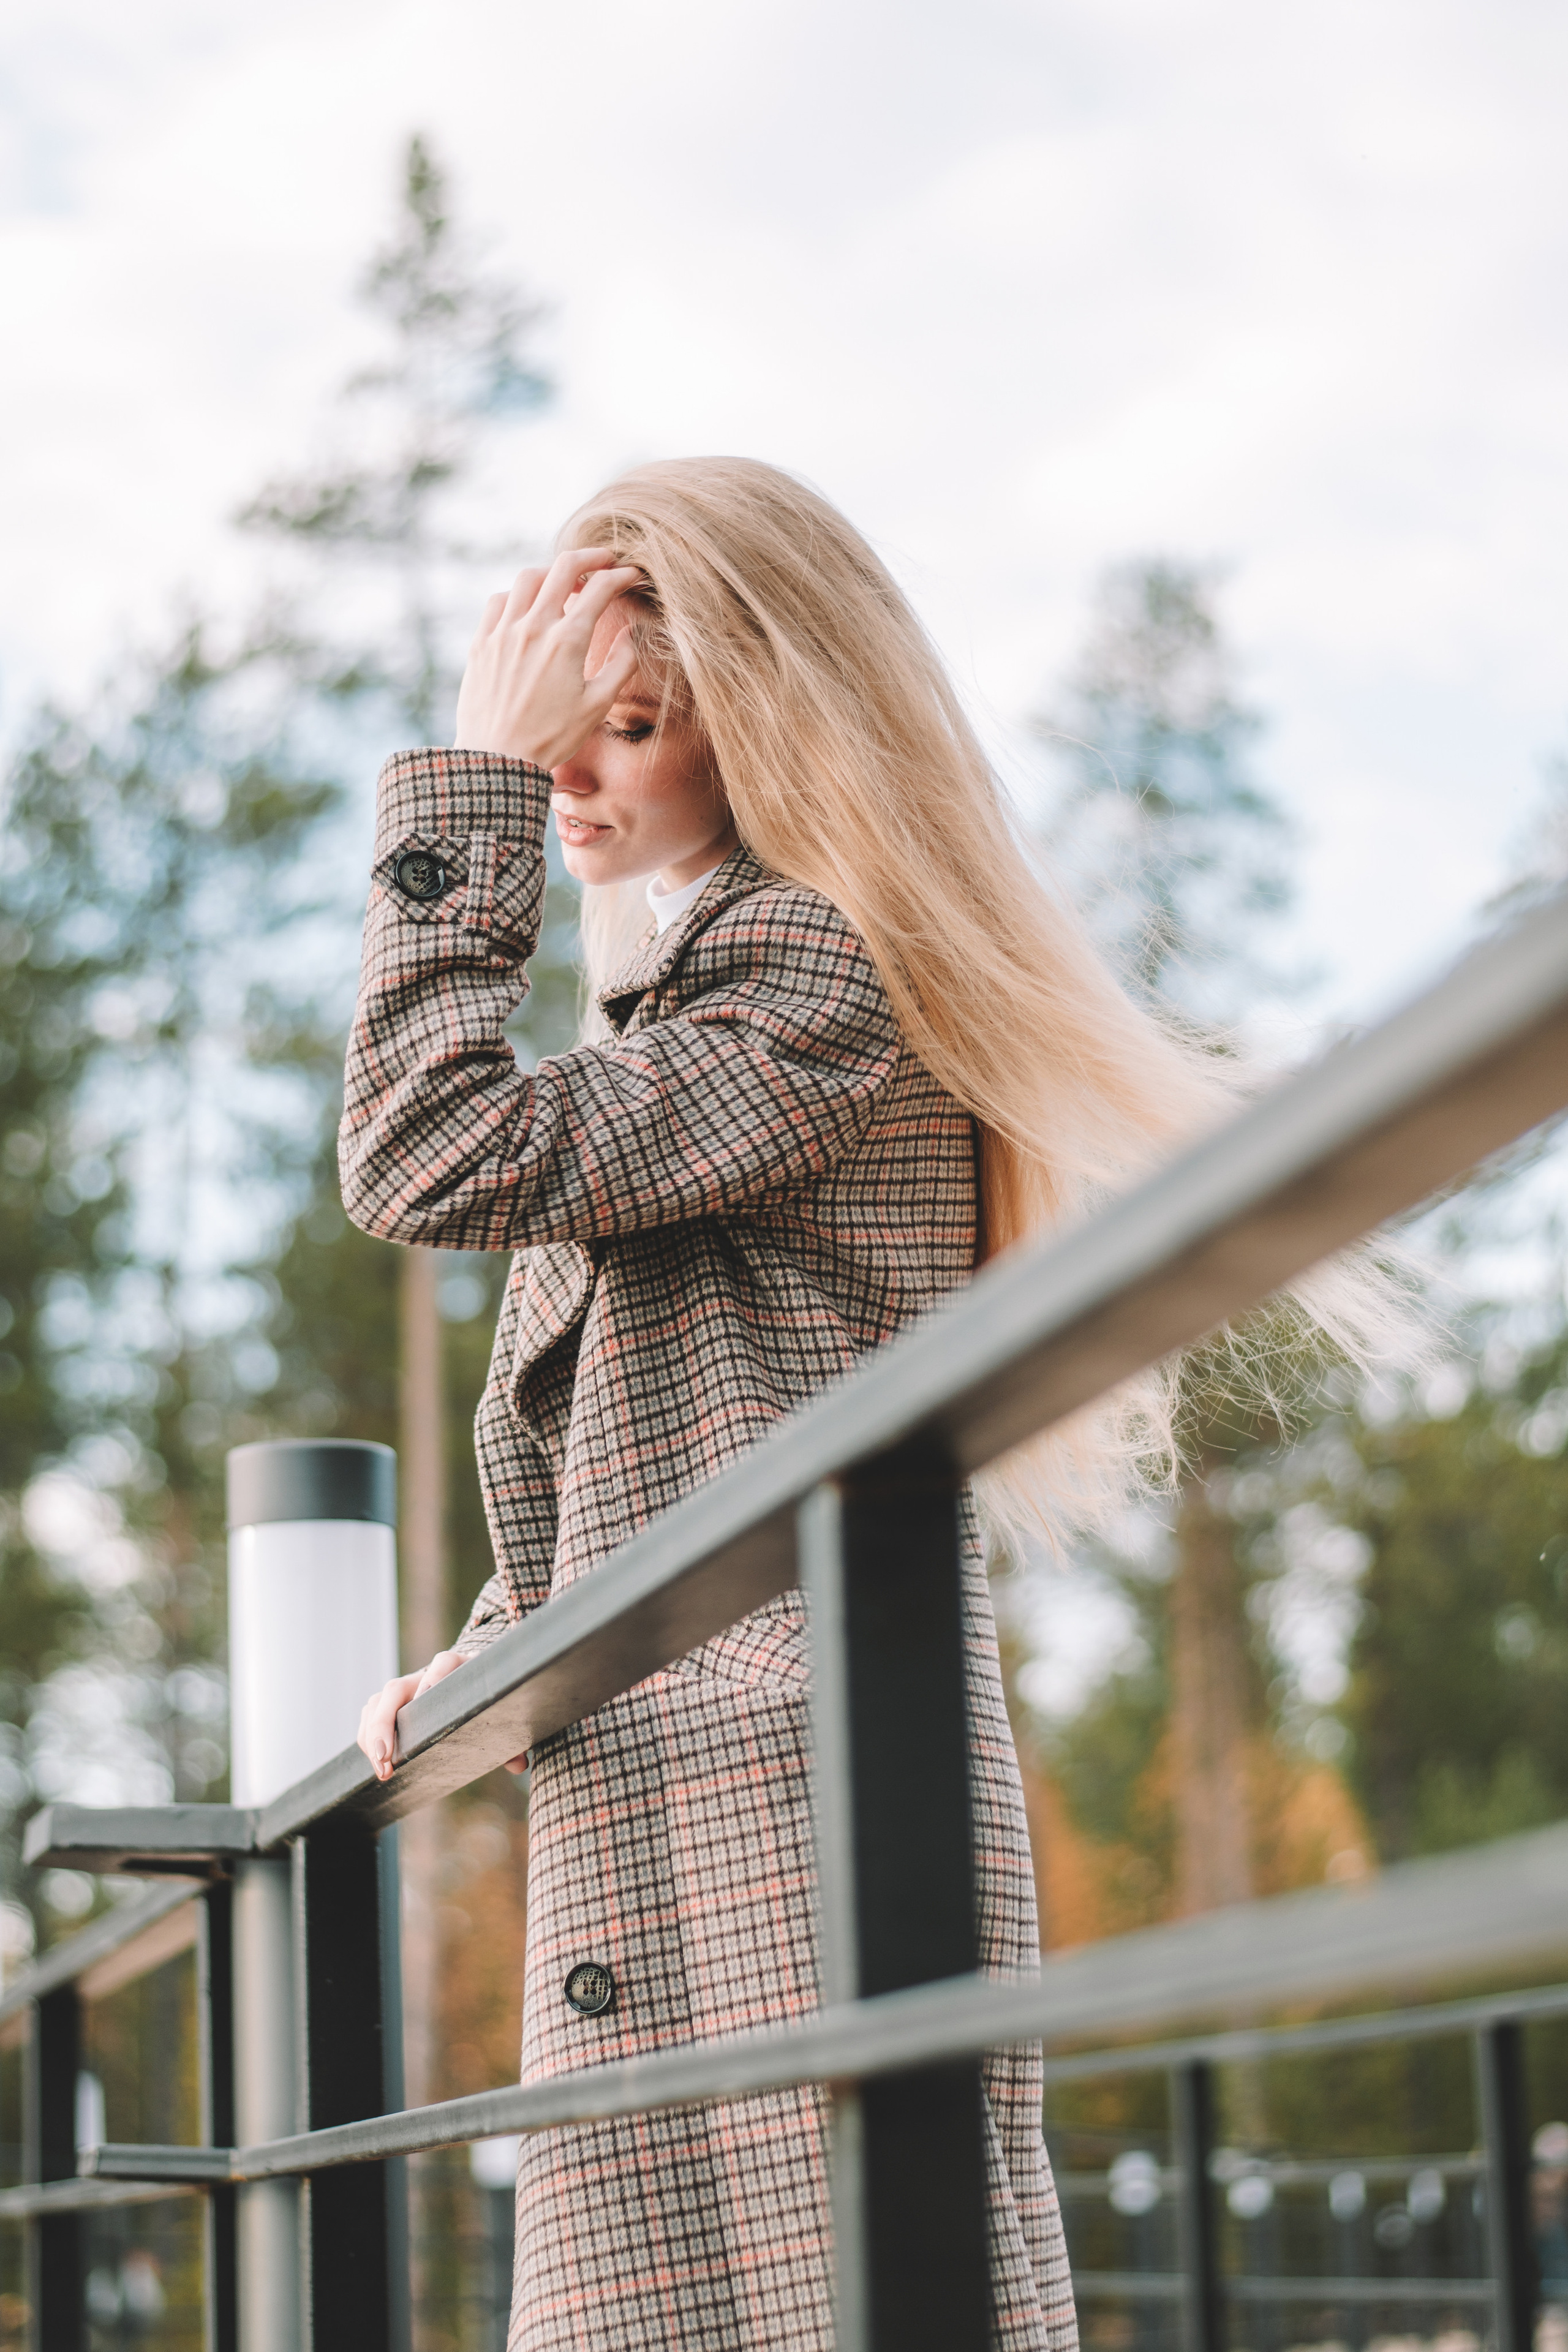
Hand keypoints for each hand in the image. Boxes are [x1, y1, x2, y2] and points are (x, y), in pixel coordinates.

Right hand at [356, 1649, 529, 1781]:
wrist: (472, 1686)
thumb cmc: (490, 1703)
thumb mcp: (504, 1716)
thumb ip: (513, 1739)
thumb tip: (518, 1764)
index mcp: (459, 1668)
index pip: (444, 1662)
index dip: (434, 1677)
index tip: (425, 1695)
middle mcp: (426, 1674)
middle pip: (397, 1687)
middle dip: (385, 1722)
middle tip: (385, 1756)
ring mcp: (406, 1687)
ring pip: (378, 1701)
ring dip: (371, 1734)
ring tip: (381, 1768)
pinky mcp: (393, 1703)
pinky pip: (371, 1713)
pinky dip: (367, 1736)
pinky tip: (375, 1761)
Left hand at [454, 548, 642, 767]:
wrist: (498, 760)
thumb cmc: (552, 738)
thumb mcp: (597, 706)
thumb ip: (621, 663)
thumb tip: (633, 633)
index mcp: (567, 640)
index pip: (600, 588)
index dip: (621, 576)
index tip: (632, 576)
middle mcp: (533, 626)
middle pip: (563, 567)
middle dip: (590, 557)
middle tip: (604, 561)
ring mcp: (503, 631)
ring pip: (528, 577)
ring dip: (552, 573)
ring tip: (564, 585)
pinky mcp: (481, 642)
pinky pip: (499, 601)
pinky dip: (518, 595)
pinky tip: (527, 608)